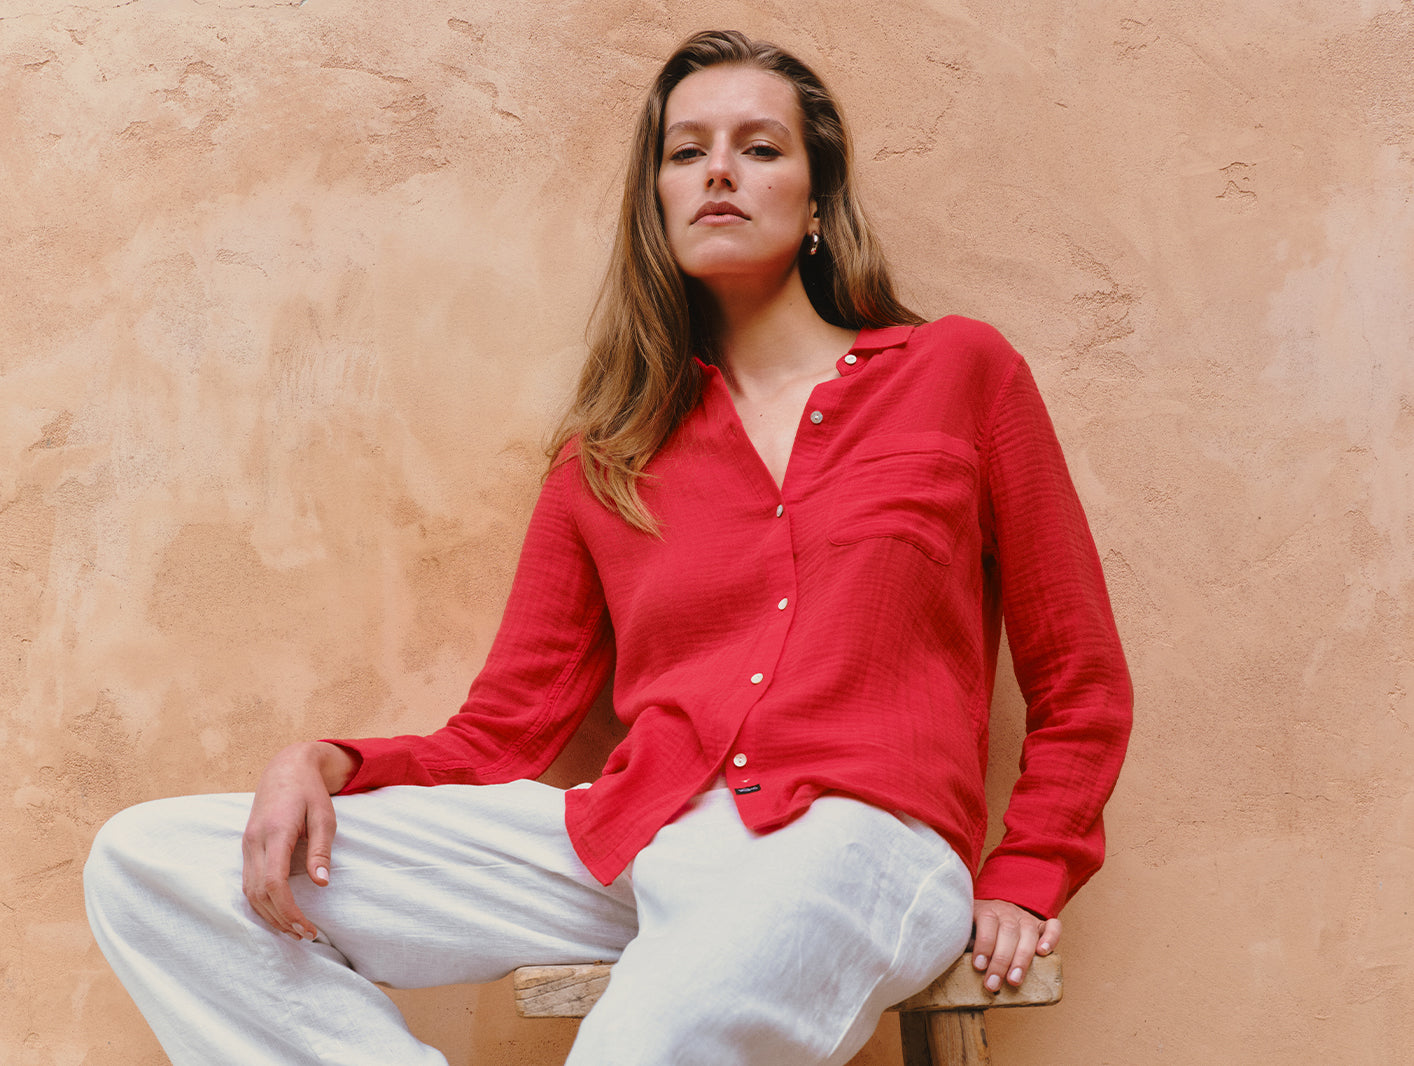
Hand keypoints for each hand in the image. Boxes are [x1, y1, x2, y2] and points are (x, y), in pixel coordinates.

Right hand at [241, 741, 355, 941]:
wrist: (286, 768)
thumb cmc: (310, 791)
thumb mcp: (325, 817)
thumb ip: (321, 851)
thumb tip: (321, 884)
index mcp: (275, 832)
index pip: (274, 882)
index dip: (288, 910)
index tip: (307, 927)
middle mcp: (254, 841)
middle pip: (258, 893)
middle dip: (280, 919)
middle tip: (305, 935)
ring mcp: (246, 845)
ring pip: (248, 891)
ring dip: (269, 915)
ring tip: (293, 930)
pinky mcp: (246, 847)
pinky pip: (248, 882)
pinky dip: (260, 902)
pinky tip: (277, 913)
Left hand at [970, 898, 1060, 992]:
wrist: (991, 912)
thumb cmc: (976, 930)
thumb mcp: (966, 933)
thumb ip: (967, 945)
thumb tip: (964, 967)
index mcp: (987, 910)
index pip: (987, 922)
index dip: (984, 945)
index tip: (979, 966)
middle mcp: (1007, 911)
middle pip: (1008, 932)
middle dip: (1001, 961)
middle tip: (993, 984)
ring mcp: (1025, 917)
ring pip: (1028, 933)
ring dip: (1022, 958)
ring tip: (1014, 980)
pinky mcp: (1040, 925)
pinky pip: (1053, 926)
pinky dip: (1052, 938)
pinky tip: (1044, 952)